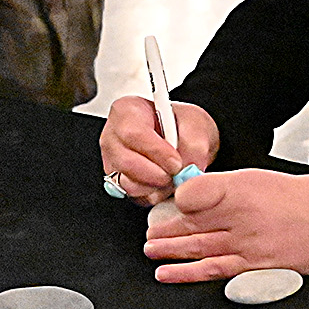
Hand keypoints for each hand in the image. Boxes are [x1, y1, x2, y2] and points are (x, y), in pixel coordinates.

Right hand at [99, 95, 216, 202]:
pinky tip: (165, 183)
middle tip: (176, 173)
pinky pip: (135, 197)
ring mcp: (113, 162)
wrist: (183, 140)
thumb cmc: (182, 126)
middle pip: (126, 162)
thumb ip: (194, 144)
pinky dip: (155, 194)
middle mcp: (114, 137)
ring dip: (156, 186)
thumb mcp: (196, 124)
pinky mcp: (119, 184)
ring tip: (172, 176)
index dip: (156, 151)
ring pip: (128, 184)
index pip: (133, 133)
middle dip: (156, 174)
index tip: (176, 161)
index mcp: (127, 111)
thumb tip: (187, 169)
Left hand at [142, 170, 308, 282]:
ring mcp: (248, 244)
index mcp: (243, 188)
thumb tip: (197, 198)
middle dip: (164, 230)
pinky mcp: (256, 267)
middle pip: (191, 223)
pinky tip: (168, 274)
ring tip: (150, 252)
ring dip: (169, 252)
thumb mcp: (263, 180)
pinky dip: (188, 274)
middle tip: (148, 233)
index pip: (194, 193)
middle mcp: (242, 216)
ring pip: (197, 248)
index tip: (169, 202)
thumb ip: (228, 189)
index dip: (177, 199)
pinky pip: (214, 271)